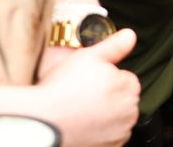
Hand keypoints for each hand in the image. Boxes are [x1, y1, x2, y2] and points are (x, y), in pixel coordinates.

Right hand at [37, 29, 140, 146]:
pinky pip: (110, 137)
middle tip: (82, 95)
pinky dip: (101, 133)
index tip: (89, 81)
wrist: (41, 122)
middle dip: (108, 96)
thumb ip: (114, 46)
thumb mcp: (88, 57)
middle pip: (124, 99)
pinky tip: (83, 125)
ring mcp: (120, 132)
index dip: (107, 77)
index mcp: (128, 86)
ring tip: (80, 110)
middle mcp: (130, 111)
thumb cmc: (62, 88)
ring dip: (106, 115)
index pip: (126, 78)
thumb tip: (131, 35)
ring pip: (118, 119)